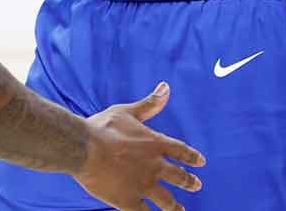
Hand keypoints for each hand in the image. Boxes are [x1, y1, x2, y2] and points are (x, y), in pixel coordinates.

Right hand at [73, 82, 205, 210]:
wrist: (84, 148)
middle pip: (178, 177)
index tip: (201, 163)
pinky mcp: (130, 201)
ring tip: (181, 210)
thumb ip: (149, 104)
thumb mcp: (128, 111)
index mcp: (156, 144)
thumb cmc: (103, 127)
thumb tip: (166, 88)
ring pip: (166, 200)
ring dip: (175, 206)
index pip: (181, 151)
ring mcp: (144, 186)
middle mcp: (155, 166)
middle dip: (189, 181)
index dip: (192, 157)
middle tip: (197, 185)